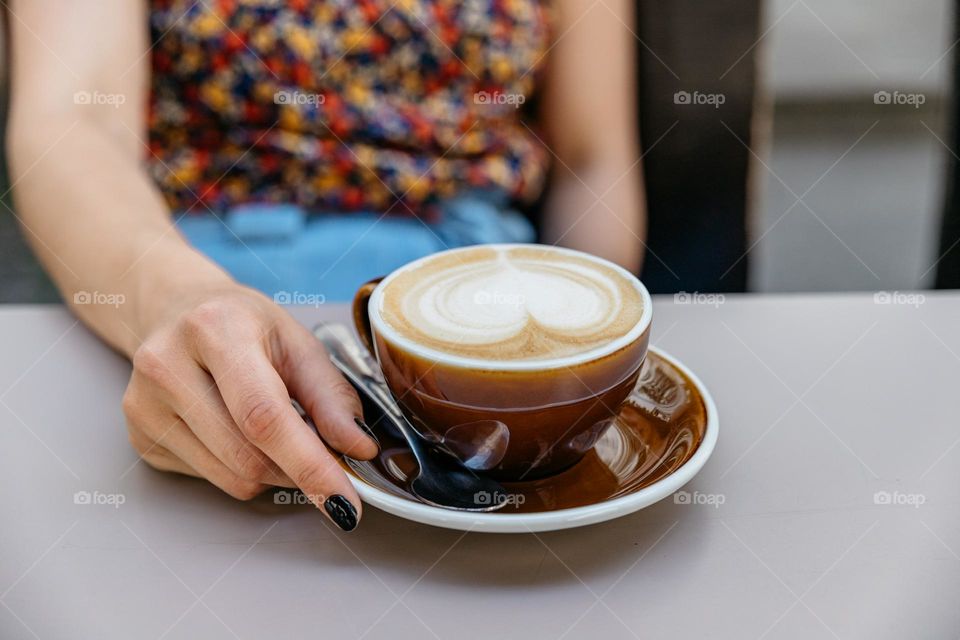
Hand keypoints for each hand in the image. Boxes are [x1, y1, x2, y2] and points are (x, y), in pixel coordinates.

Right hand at [121, 285, 377, 530]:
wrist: (177, 309)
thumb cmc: (244, 325)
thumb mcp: (298, 343)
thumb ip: (332, 398)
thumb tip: (358, 449)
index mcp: (216, 330)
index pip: (264, 416)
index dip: (309, 464)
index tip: (344, 500)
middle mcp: (167, 365)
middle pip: (247, 456)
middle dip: (298, 469)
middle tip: (321, 454)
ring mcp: (144, 404)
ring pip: (230, 478)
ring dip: (272, 473)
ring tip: (276, 433)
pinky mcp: (139, 436)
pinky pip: (209, 479)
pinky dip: (239, 469)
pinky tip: (236, 431)